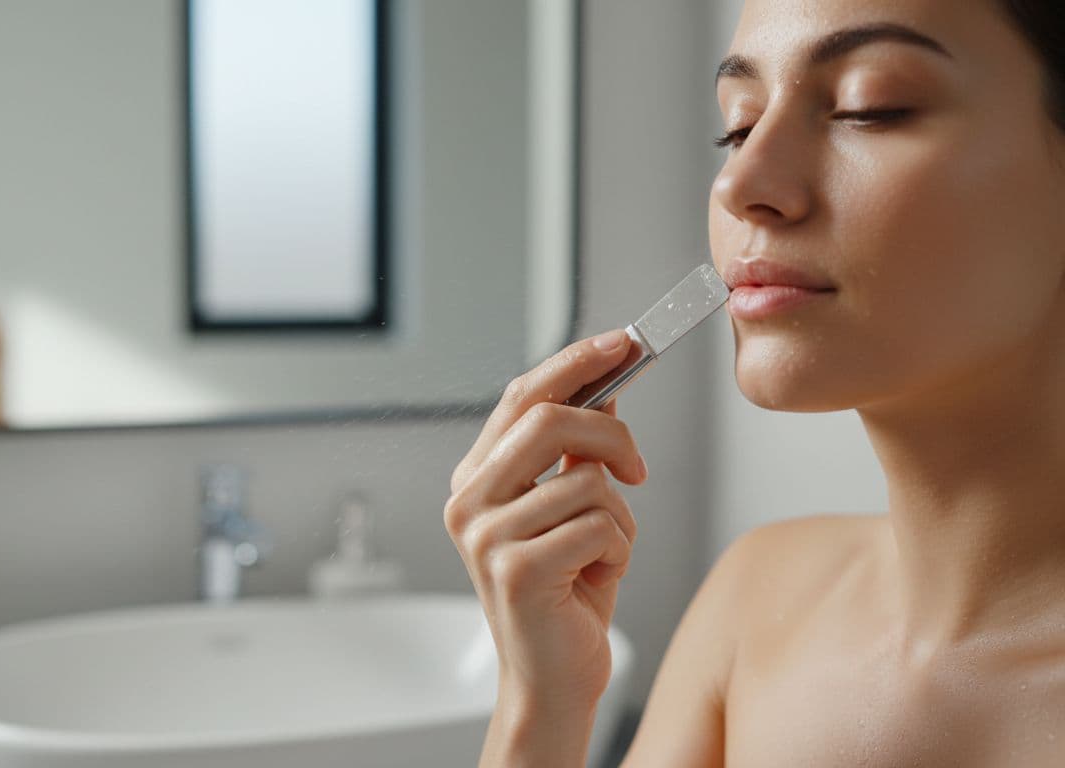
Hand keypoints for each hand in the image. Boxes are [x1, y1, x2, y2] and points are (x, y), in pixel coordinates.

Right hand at [444, 330, 645, 712]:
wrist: (553, 679)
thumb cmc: (566, 595)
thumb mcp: (572, 511)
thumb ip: (576, 453)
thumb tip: (605, 390)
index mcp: (476, 479)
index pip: (521, 398)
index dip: (574, 365)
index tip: (623, 344)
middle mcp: (468, 501)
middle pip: (549, 421)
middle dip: (612, 436)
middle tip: (638, 469)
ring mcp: (485, 536)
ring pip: (587, 480)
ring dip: (621, 517)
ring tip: (605, 551)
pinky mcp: (515, 569)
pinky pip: (599, 525)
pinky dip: (620, 549)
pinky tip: (598, 576)